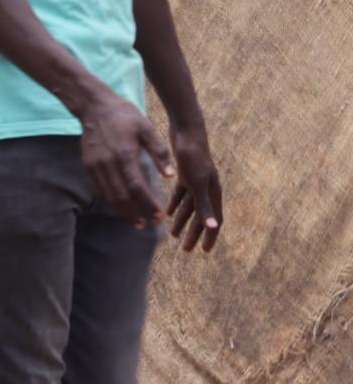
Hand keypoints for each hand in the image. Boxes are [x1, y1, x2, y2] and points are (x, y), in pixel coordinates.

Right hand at [77, 95, 172, 229]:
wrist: (93, 106)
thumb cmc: (124, 116)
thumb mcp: (146, 129)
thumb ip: (159, 153)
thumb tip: (171, 176)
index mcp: (124, 155)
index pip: (137, 188)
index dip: (148, 205)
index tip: (160, 216)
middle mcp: (107, 164)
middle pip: (122, 197)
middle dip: (139, 214)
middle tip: (153, 223)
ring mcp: (95, 166)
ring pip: (109, 197)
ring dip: (124, 213)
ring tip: (139, 223)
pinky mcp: (88, 166)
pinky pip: (100, 190)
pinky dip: (111, 203)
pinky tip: (123, 209)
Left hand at [167, 120, 222, 252]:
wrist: (186, 131)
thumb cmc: (194, 157)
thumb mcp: (197, 183)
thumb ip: (204, 205)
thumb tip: (213, 227)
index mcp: (213, 193)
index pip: (214, 221)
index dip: (209, 237)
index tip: (205, 252)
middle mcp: (208, 189)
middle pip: (201, 216)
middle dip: (194, 234)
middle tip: (186, 250)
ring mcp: (197, 181)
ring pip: (190, 206)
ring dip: (182, 221)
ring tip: (173, 235)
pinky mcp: (186, 174)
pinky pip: (181, 194)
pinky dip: (175, 204)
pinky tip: (168, 212)